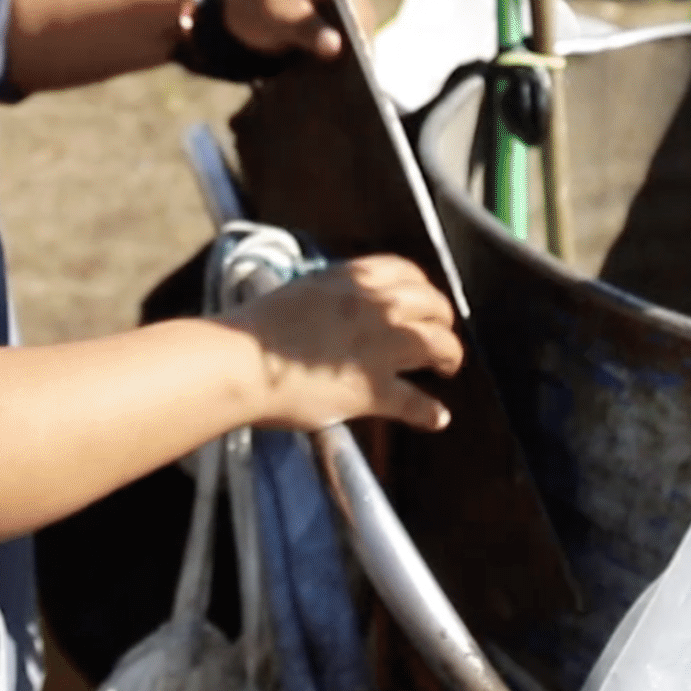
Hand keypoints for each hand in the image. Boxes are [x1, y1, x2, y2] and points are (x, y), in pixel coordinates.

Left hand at [223, 0, 374, 60]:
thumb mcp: (274, 16)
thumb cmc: (253, 7)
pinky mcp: (337, 15)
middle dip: (359, 41)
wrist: (236, 14)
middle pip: (361, 12)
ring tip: (357, 80)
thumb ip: (304, 27)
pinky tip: (346, 74)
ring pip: (358, 26)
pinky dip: (347, 51)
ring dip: (356, 49)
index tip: (361, 53)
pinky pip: (349, 34)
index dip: (359, 26)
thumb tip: (335, 45)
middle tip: (362, 74)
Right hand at [223, 255, 462, 431]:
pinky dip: (430, 412)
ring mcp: (380, 348)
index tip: (422, 301)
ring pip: (438, 346)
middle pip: (433, 306)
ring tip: (447, 368)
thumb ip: (333, 294)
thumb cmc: (258, 326)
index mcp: (356, 278)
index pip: (407, 272)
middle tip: (439, 335)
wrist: (241, 360)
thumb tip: (341, 306)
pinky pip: (416, 402)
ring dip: (450, 356)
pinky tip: (437, 418)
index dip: (422, 289)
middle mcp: (377, 306)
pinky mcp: (373, 390)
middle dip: (442, 320)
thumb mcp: (303, 290)